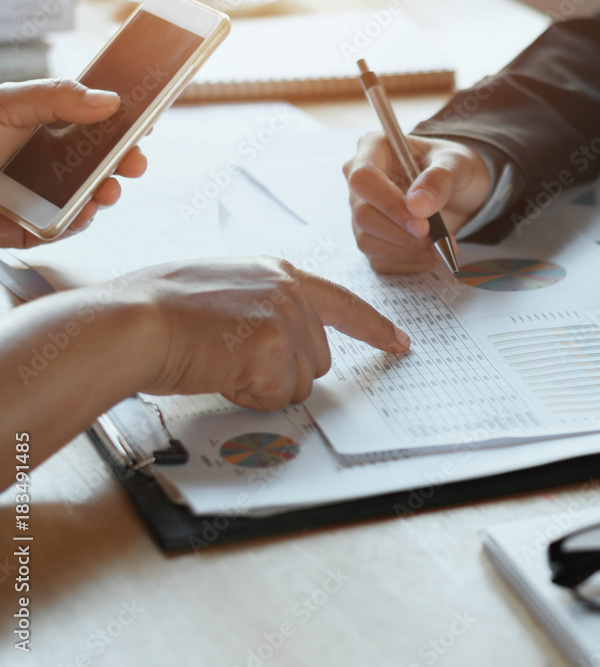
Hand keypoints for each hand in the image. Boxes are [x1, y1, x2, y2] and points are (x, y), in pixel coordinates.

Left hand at [0, 79, 147, 248]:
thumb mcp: (9, 106)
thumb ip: (57, 98)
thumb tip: (108, 100)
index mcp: (43, 130)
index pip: (92, 126)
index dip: (121, 125)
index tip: (144, 123)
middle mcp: (46, 164)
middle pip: (99, 164)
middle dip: (123, 163)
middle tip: (135, 161)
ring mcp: (42, 197)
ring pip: (89, 198)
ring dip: (106, 194)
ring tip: (108, 189)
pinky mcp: (33, 229)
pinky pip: (67, 227)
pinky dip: (79, 220)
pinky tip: (83, 210)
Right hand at [131, 257, 410, 410]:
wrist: (132, 320)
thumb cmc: (160, 309)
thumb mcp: (223, 290)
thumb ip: (262, 308)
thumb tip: (280, 343)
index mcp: (278, 273)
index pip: (343, 303)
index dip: (374, 328)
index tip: (399, 342)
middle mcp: (290, 290)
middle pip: (317, 359)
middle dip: (281, 372)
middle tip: (230, 357)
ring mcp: (286, 317)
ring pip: (300, 382)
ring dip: (262, 385)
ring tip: (220, 360)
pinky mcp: (275, 347)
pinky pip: (279, 396)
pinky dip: (248, 396)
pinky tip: (219, 371)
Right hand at [344, 133, 491, 272]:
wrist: (461, 190)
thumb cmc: (454, 168)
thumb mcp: (457, 164)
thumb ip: (439, 179)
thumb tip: (418, 206)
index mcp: (374, 149)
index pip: (363, 179)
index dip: (390, 205)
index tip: (422, 225)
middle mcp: (361, 182)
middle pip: (363, 215)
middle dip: (402, 234)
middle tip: (437, 240)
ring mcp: (362, 212)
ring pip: (368, 241)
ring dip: (408, 251)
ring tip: (441, 247)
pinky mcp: (372, 238)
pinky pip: (380, 260)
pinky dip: (409, 263)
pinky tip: (430, 254)